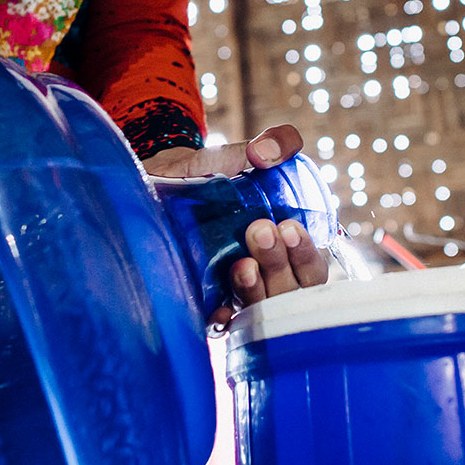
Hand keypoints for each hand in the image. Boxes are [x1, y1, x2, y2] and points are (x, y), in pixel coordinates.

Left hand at [141, 124, 329, 328]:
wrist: (154, 182)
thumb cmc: (205, 172)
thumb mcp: (236, 154)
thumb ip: (272, 144)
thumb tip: (271, 152)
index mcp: (282, 247)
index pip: (310, 267)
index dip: (305, 254)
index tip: (289, 227)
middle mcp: (264, 275)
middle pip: (287, 290)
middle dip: (277, 263)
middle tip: (260, 230)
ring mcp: (234, 291)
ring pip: (257, 306)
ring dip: (253, 289)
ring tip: (240, 264)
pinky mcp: (203, 300)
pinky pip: (219, 320)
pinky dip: (222, 316)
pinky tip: (218, 308)